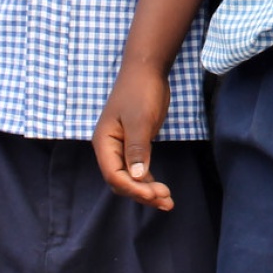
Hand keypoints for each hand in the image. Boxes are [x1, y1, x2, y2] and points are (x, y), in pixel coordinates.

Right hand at [95, 63, 176, 209]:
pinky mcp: (134, 146)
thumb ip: (137, 149)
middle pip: (121, 181)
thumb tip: (138, 177)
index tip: (155, 194)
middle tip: (166, 200)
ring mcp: (121, 148)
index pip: (114, 175)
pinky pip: (138, 170)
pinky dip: (149, 182)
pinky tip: (162, 190)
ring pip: (130, 179)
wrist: (147, 70)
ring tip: (168, 202)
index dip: (133, 189)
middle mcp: (109, 148)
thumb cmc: (141, 92)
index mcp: (104, 142)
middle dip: (142, 193)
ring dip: (147, 191)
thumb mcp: (140, 120)